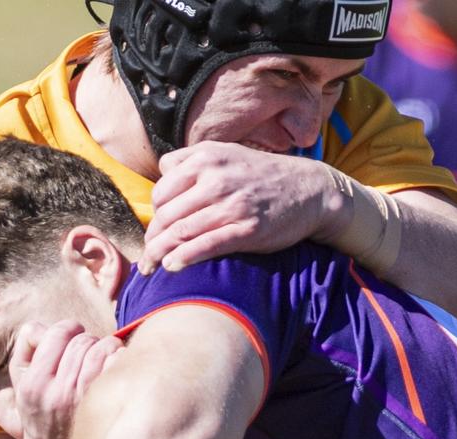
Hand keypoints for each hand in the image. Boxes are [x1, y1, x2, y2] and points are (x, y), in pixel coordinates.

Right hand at [0, 320, 123, 438]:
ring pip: (102, 349)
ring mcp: (84, 401)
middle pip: (82, 341)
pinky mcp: (106, 407)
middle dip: (86, 340)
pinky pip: (118, 365)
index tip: (71, 337)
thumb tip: (40, 327)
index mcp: (34, 384)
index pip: (58, 334)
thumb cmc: (40, 414)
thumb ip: (28, 349)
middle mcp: (57, 392)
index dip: (68, 329)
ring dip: (105, 347)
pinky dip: (119, 361)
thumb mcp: (22, 384)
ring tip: (102, 358)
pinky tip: (114, 371)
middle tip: (86, 353)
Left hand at [139, 141, 343, 273]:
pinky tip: (172, 266)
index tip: (155, 231)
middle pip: (166, 214)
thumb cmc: (261, 176)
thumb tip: (161, 181)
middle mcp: (216, 178)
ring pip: (180, 231)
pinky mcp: (247, 229)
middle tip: (147, 257)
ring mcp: (232, 204)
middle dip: (152, 239)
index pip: (161, 191)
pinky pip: (205, 246)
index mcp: (206, 157)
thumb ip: (192, 162)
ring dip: (159, 254)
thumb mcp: (226, 154)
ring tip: (150, 267)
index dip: (154, 214)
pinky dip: (183, 258)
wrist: (310, 190)